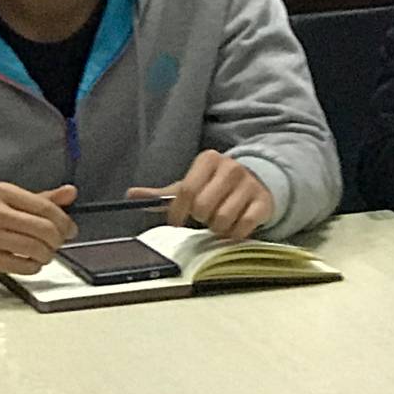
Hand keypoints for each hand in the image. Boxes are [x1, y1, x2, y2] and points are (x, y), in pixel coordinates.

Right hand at [0, 182, 77, 278]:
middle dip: (57, 240)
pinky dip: (34, 267)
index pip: (45, 207)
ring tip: (43, 254)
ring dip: (47, 255)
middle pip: (44, 228)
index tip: (70, 230)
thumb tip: (71, 192)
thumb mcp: (9, 201)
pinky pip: (24, 266)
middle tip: (56, 244)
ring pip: (36, 248)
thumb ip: (42, 199)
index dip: (64, 221)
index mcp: (2, 192)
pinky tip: (29, 263)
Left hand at [130, 151, 273, 240]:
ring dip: (217, 228)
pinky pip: (242, 227)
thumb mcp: (190, 186)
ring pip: (222, 220)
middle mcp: (230, 167)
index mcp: (208, 159)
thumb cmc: (216, 187)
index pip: (186, 190)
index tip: (176, 222)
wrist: (257, 184)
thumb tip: (130, 195)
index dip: (177, 212)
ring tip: (219, 221)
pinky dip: (234, 234)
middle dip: (200, 218)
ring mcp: (249, 184)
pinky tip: (234, 226)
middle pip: (203, 207)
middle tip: (204, 216)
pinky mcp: (263, 202)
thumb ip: (162, 194)